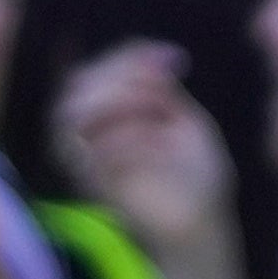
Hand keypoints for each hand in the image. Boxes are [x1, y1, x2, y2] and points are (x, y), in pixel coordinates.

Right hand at [49, 39, 233, 272]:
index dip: (130, 56)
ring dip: (119, 104)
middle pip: (75, 87)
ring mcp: (88, 162)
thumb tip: (152, 59)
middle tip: (167, 90)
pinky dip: (131, 140)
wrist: (206, 222)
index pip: (95, 71)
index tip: (177, 59)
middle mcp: (89, 136)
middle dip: (122, 77)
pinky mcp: (96, 188)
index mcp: (107, 115)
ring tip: (161, 115)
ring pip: (70, 116)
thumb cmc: (196, 173)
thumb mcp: (185, 120)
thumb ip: (162, 91)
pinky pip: (92, 153)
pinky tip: (165, 146)